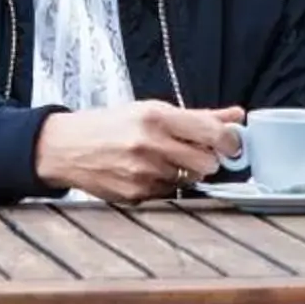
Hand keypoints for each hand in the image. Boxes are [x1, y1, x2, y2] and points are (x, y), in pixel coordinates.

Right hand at [33, 101, 245, 203]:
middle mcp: (150, 144)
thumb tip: (237, 115)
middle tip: (193, 153)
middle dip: (206, 160)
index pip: (212, 133)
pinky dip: (163, 185)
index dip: (230, 142)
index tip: (232, 145)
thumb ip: (199, 116)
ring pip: (188, 181)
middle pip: (206, 164)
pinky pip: (167, 194)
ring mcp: (142, 172)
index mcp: (156, 116)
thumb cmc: (112, 124)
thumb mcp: (152, 109)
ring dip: (182, 173)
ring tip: (159, 159)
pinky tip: (143, 173)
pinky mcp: (135, 194)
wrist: (67, 146)